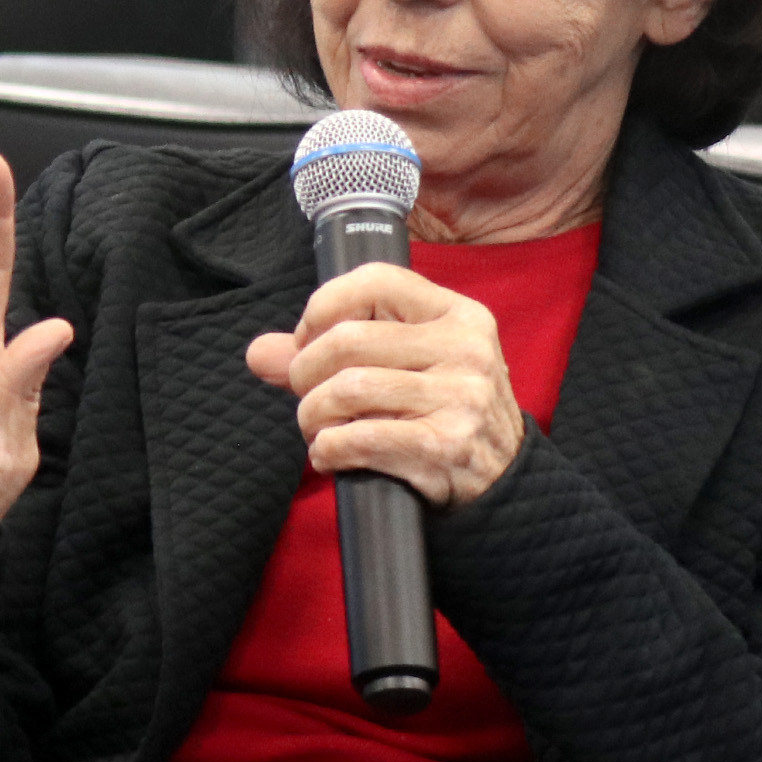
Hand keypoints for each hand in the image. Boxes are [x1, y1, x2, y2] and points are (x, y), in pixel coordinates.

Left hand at [245, 263, 524, 509]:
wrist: (501, 481)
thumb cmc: (444, 412)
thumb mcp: (408, 365)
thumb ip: (332, 353)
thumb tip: (259, 353)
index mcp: (457, 314)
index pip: (376, 281)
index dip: (324, 306)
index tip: (308, 340)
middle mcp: (464, 348)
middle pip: (347, 339)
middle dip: (306, 372)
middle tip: (308, 395)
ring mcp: (459, 397)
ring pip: (346, 389)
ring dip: (313, 416)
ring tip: (319, 429)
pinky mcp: (445, 446)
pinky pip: (359, 438)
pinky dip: (328, 450)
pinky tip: (332, 455)